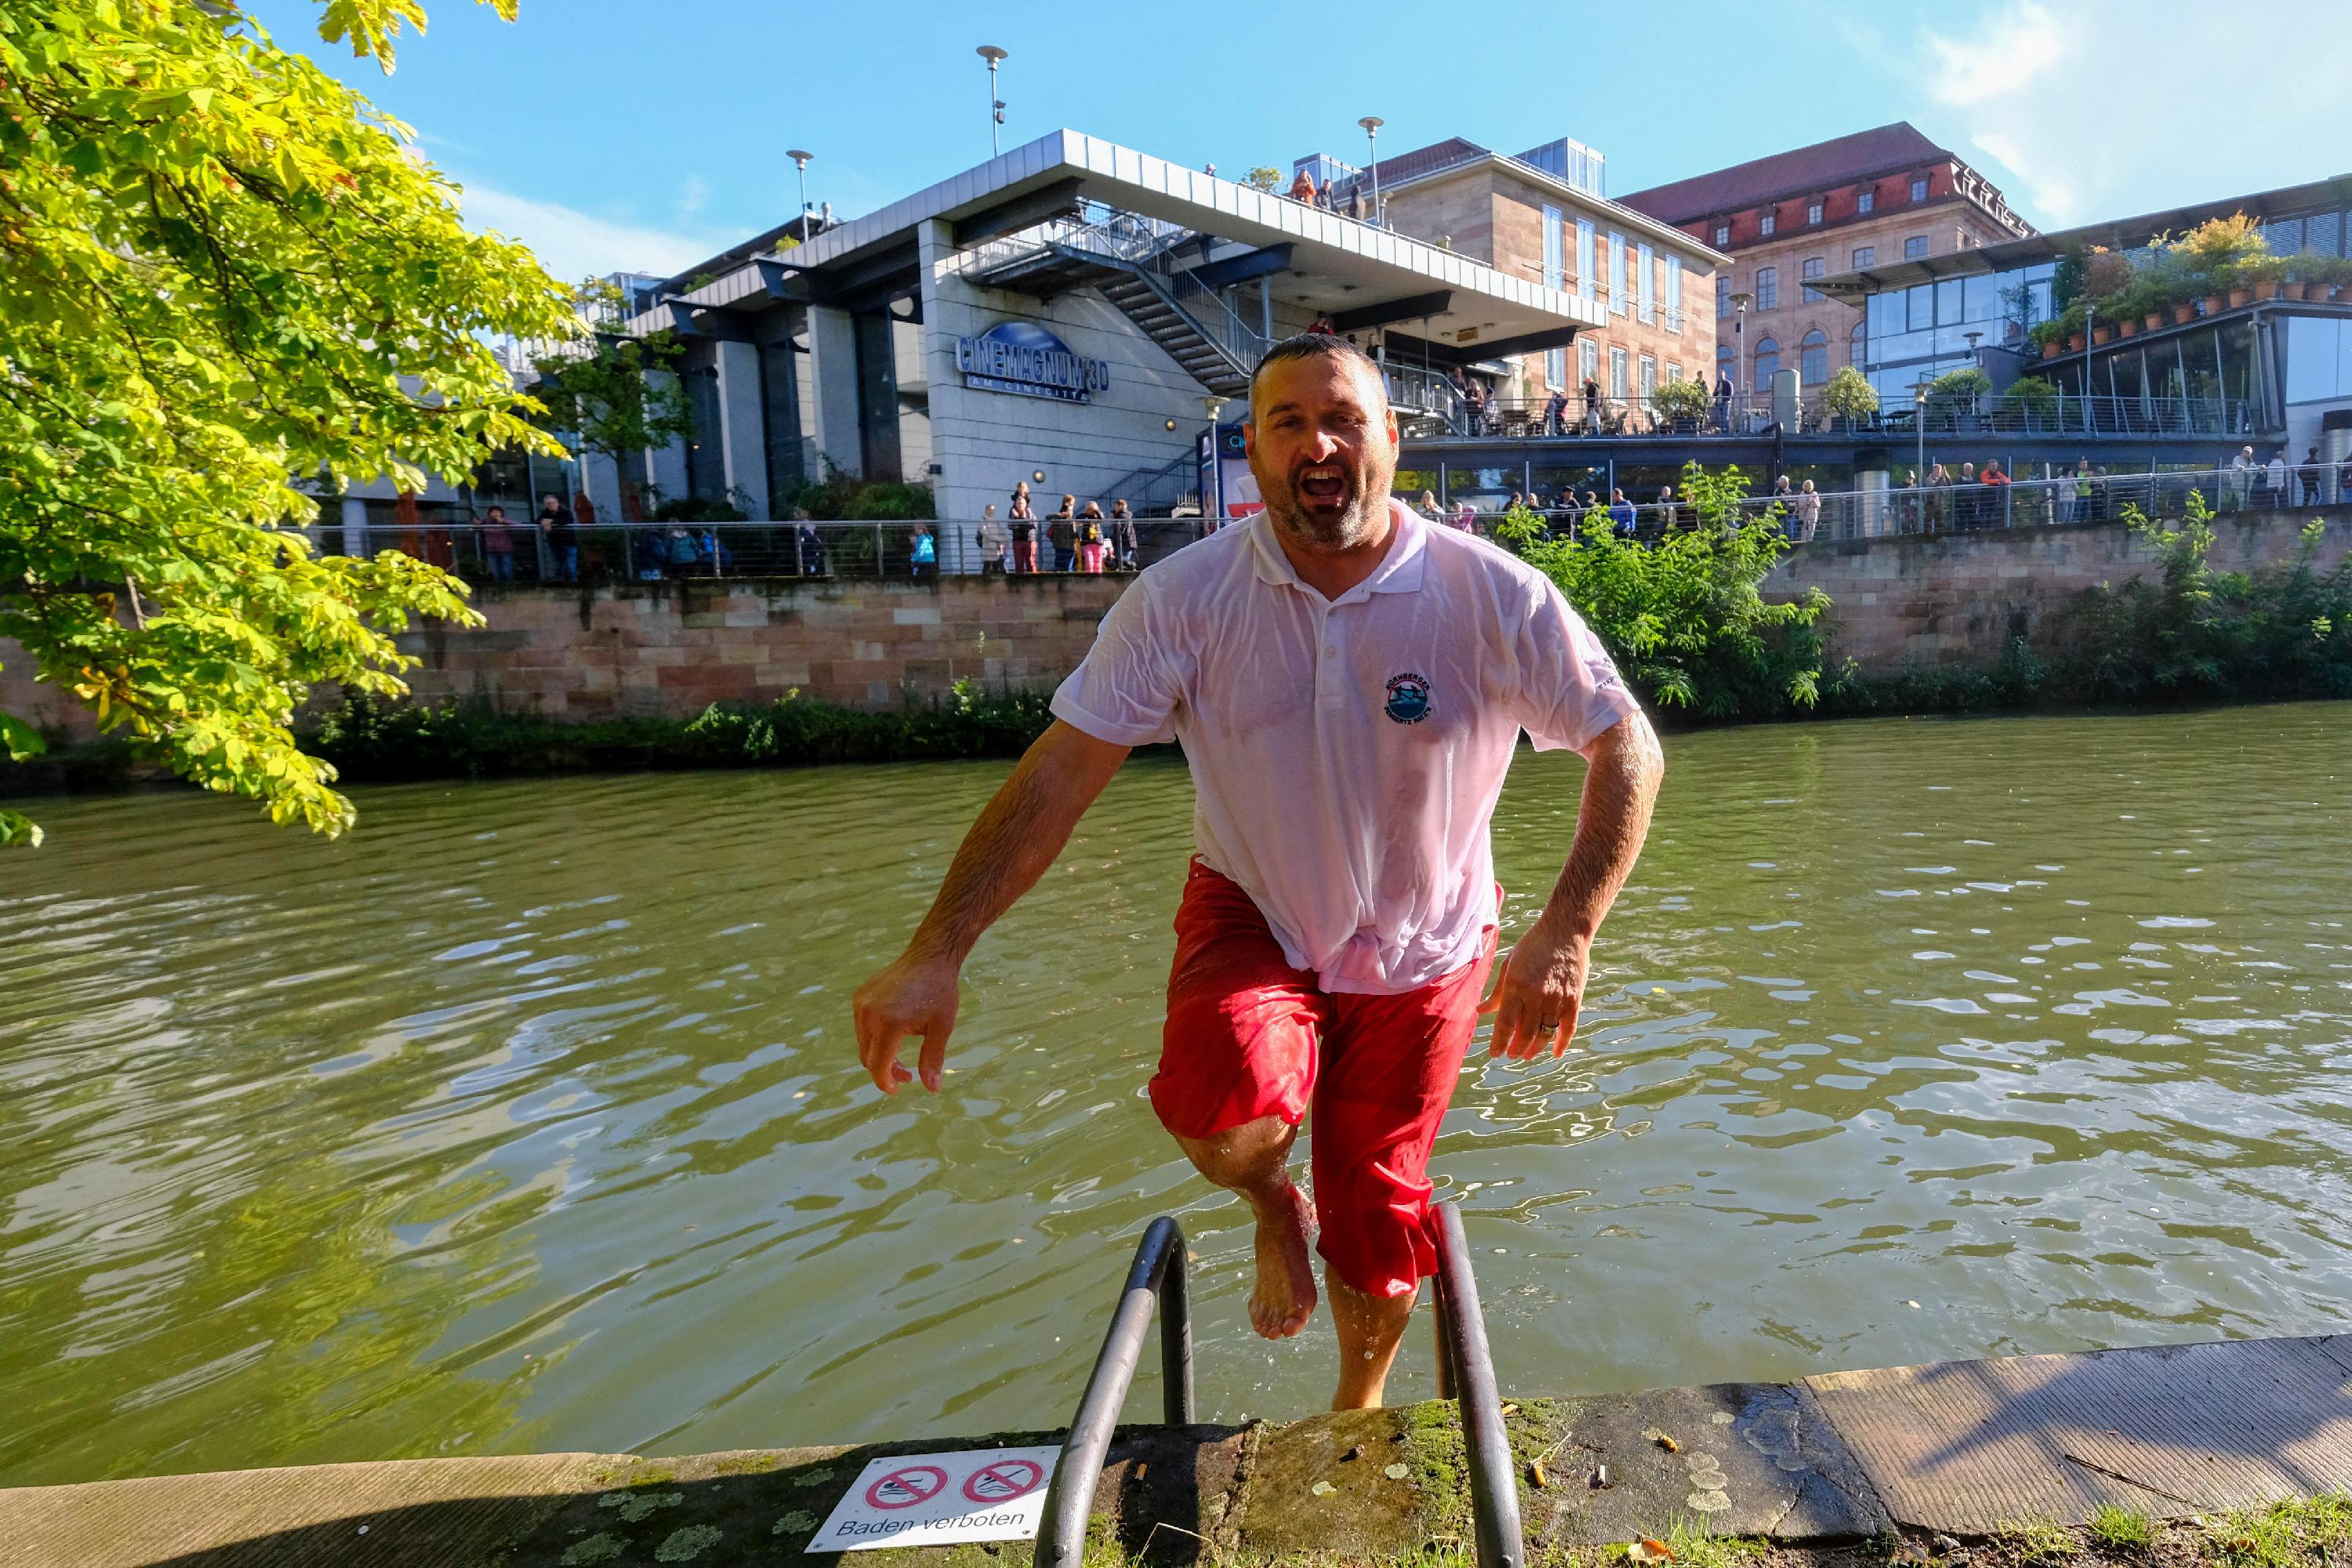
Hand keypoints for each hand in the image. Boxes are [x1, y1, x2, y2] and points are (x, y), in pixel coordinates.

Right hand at [851, 948, 961, 1094]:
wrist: (930, 957)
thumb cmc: (940, 992)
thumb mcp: (941, 1028)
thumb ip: (932, 1060)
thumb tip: (932, 1089)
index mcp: (888, 1023)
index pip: (878, 1064)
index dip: (885, 1082)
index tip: (897, 1090)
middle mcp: (868, 1013)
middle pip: (868, 1057)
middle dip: (885, 1071)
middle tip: (907, 1075)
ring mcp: (861, 1003)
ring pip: (863, 1043)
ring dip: (879, 1055)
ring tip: (901, 1055)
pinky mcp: (860, 995)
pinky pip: (862, 1026)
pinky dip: (874, 1037)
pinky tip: (894, 1034)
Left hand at [1477, 926, 1590, 1061]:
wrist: (1565, 932)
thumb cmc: (1533, 946)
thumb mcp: (1509, 965)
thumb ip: (1497, 992)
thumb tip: (1480, 1011)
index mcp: (1516, 986)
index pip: (1505, 1023)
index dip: (1499, 1042)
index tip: (1494, 1054)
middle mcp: (1535, 996)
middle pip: (1524, 1033)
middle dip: (1516, 1048)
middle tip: (1511, 1055)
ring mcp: (1556, 999)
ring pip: (1544, 1034)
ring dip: (1535, 1048)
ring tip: (1527, 1055)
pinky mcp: (1574, 1000)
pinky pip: (1568, 1028)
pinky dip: (1561, 1043)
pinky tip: (1555, 1053)